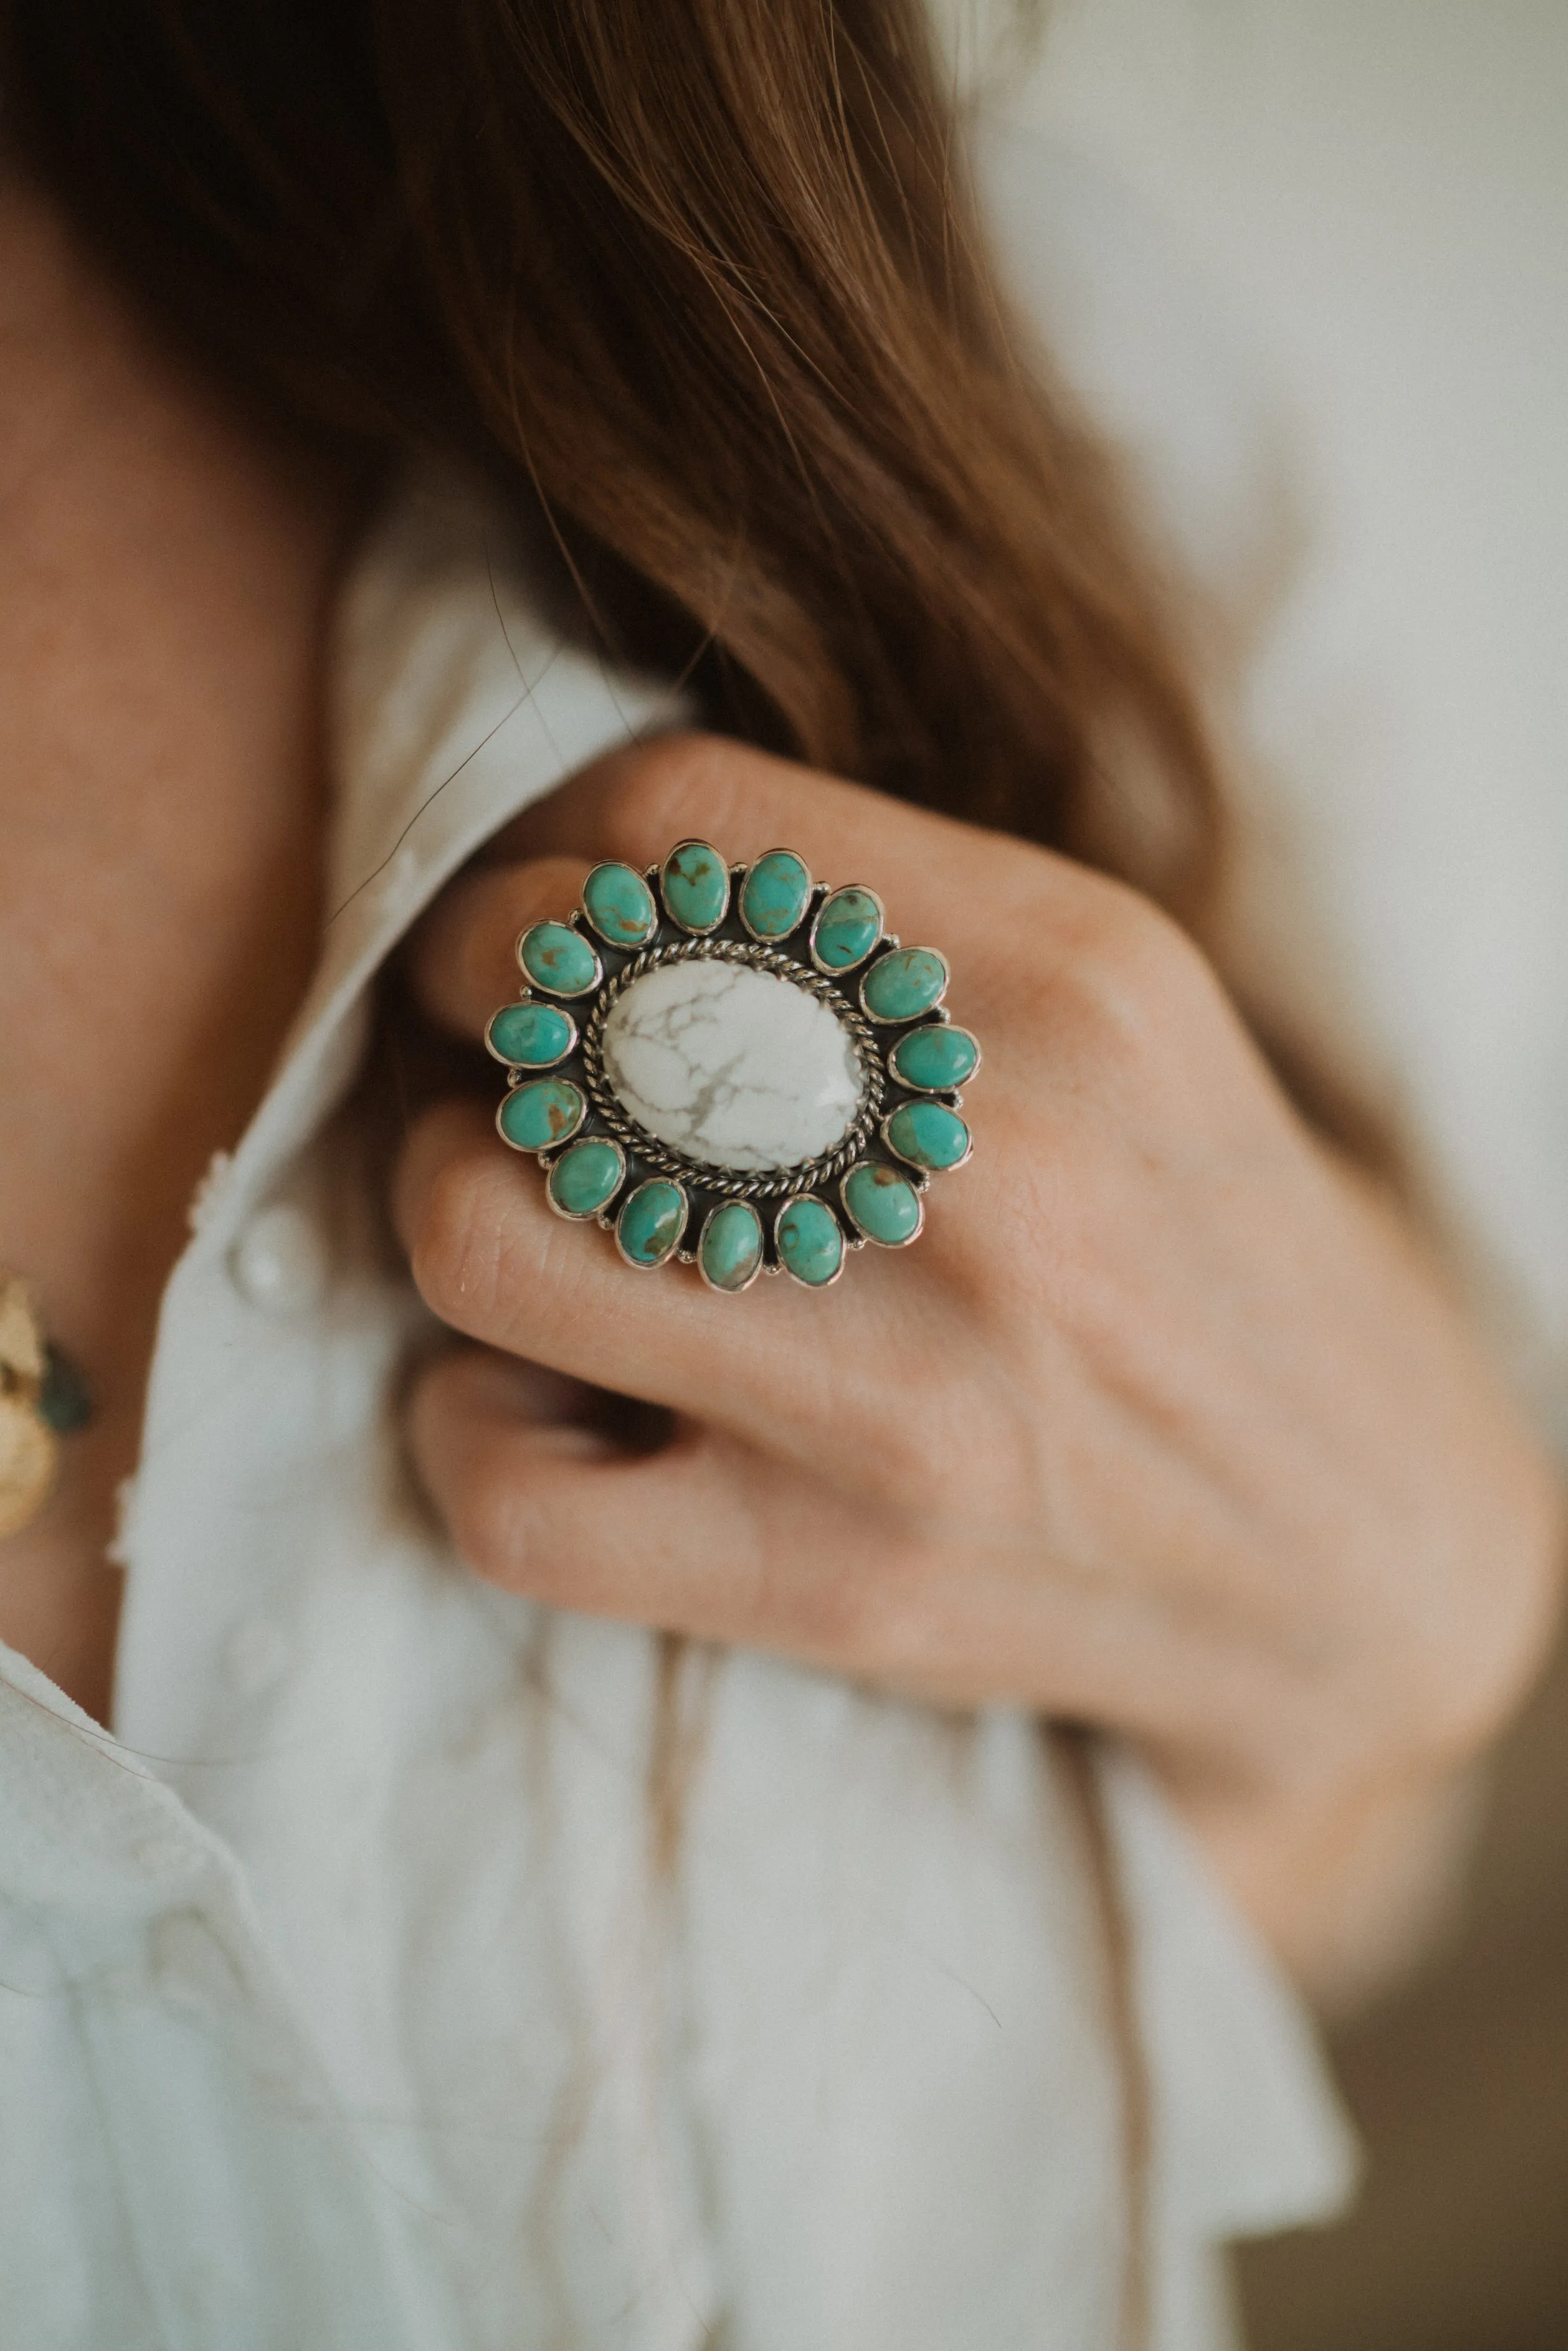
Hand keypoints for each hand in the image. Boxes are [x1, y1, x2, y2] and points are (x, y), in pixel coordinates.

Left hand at [395, 733, 1564, 1985]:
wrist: (1371, 1549)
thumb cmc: (1210, 1253)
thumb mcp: (1125, 1014)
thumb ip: (894, 925)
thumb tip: (587, 888)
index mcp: (1071, 979)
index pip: (674, 818)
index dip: (544, 853)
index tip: (542, 915)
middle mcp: (987, 1169)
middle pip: (550, 1004)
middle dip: (471, 1010)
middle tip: (505, 1056)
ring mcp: (905, 1394)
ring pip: (479, 1235)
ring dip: (450, 1210)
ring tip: (527, 1223)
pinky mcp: (839, 1578)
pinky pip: (506, 1491)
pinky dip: (470, 1432)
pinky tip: (551, 1405)